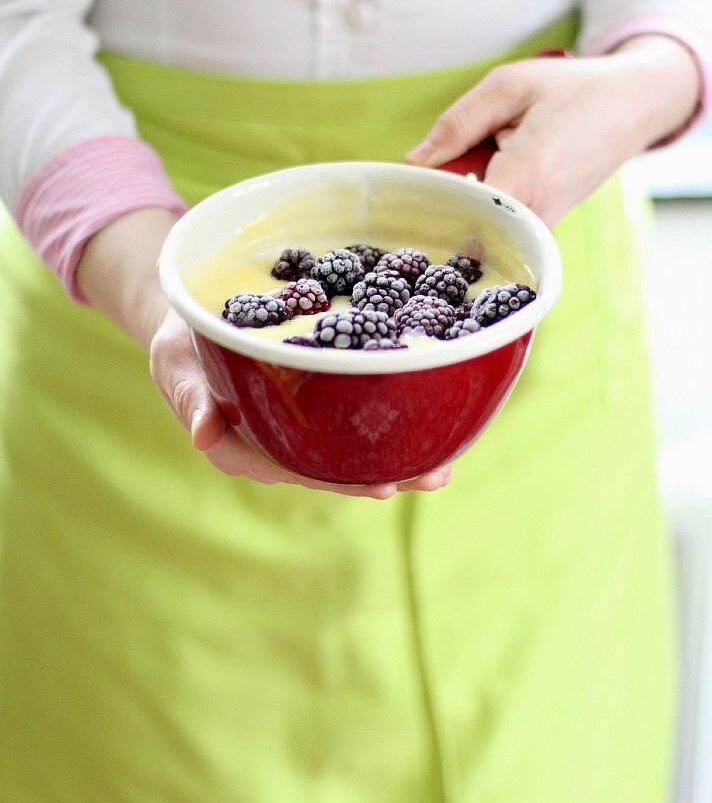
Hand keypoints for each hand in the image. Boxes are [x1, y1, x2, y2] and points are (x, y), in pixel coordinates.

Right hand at [77, 208, 450, 498]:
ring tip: (444, 464)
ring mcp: (298, 428)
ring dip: (397, 457)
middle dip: (385, 475)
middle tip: (434, 477)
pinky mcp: (314, 405)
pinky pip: (352, 418)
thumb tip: (201, 436)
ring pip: (349, 451)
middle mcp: (276, 446)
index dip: (341, 481)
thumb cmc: (181, 342)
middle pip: (335, 470)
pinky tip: (429, 420)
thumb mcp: (176, 364)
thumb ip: (190, 397)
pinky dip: (388, 421)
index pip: (298, 471)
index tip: (381, 487)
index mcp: (243, 447)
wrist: (192, 316)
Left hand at [405, 35, 700, 225]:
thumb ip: (458, 122)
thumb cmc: (572, 90)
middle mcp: (537, 212)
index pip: (460, 211)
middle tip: (417, 180)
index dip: (426, 201)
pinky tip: (473, 179)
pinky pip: (497, 225)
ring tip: (453, 172)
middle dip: (436, 206)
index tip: (400, 188)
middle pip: (464, 227)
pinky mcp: (543, 227)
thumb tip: (414, 160)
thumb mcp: (509, 85)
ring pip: (479, 228)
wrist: (634, 106)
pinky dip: (477, 206)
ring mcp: (543, 226)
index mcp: (528, 175)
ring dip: (458, 203)